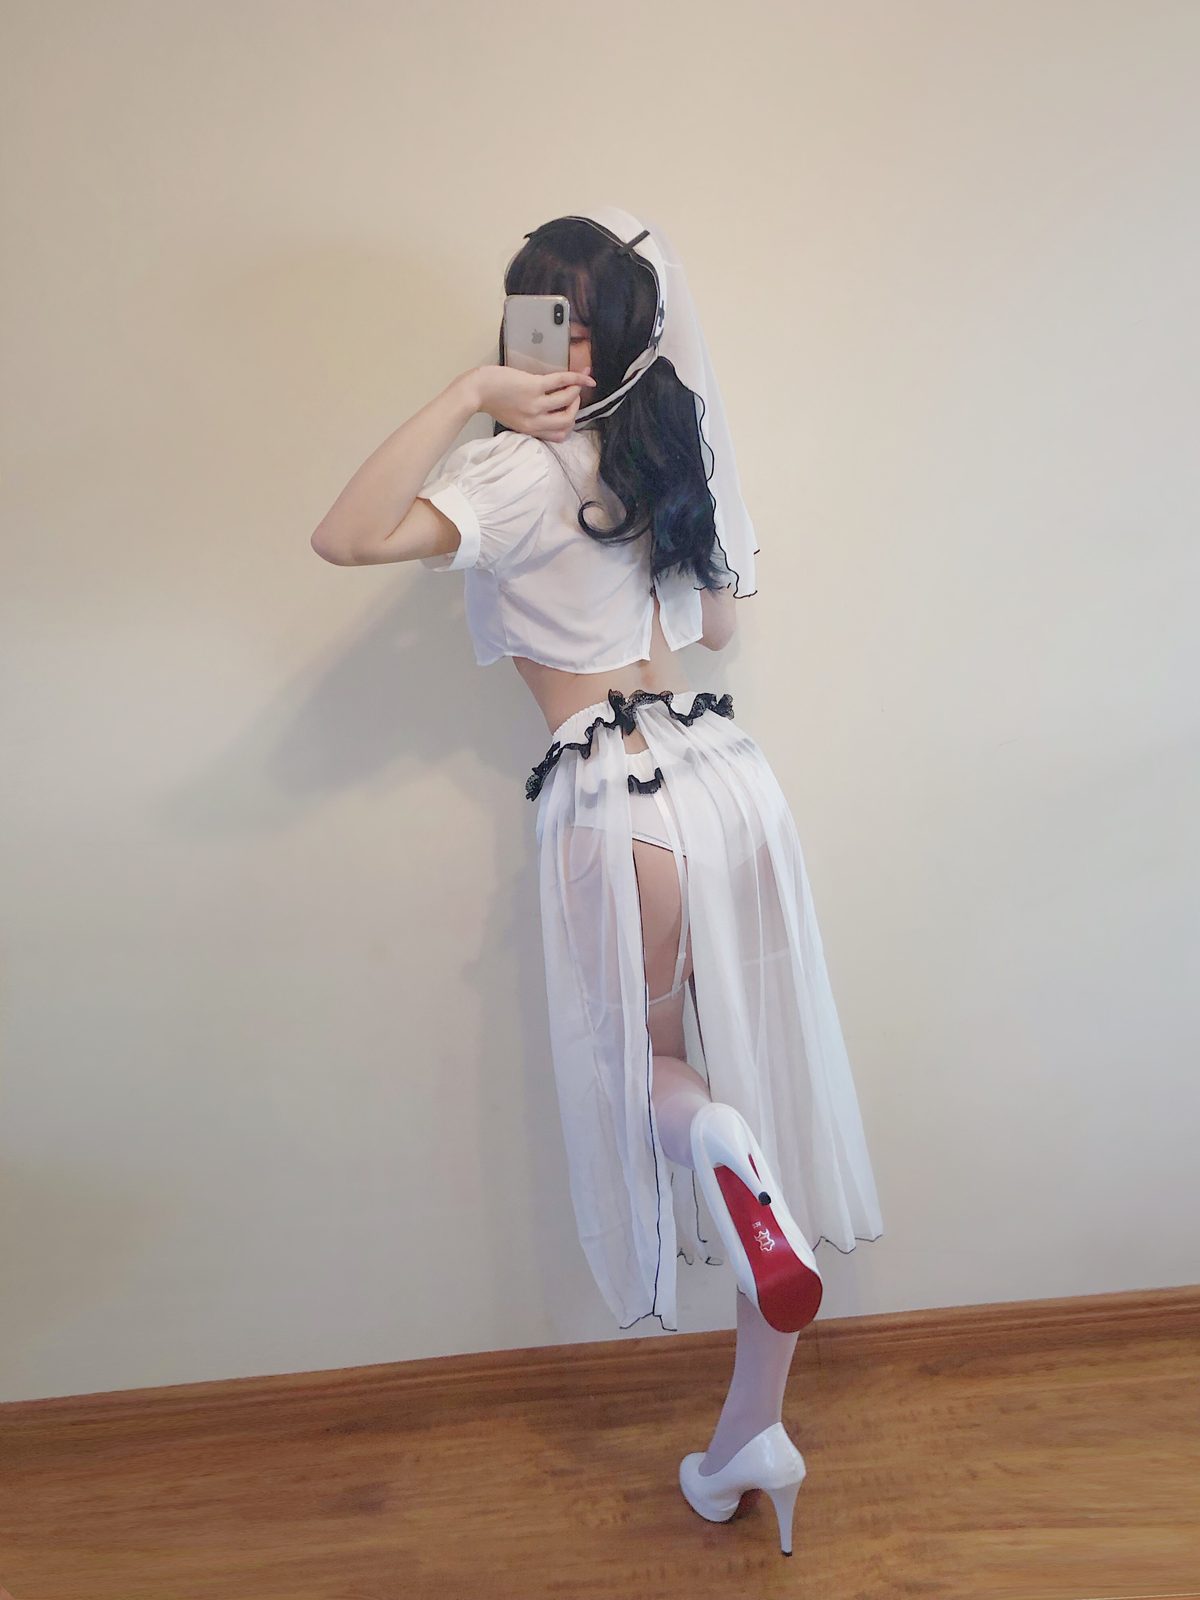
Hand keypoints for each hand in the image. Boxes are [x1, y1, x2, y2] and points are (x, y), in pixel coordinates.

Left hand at [469, 365, 596, 441]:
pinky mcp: (534, 386)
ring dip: (576, 391)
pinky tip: (585, 375)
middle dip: (575, 408)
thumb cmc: (491, 401)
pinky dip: (577, 378)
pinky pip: (562, 382)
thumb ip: (530, 420)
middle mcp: (535, 420)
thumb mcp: (513, 420)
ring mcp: (535, 404)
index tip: (570, 413)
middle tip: (573, 397)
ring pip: (568, 400)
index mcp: (530, 430)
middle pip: (568, 421)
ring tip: (574, 383)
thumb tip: (549, 412)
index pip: (560, 435)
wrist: (475, 391)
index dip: (570, 424)